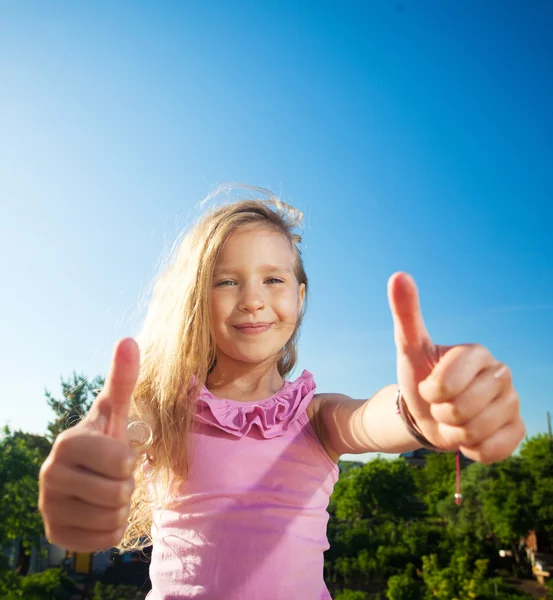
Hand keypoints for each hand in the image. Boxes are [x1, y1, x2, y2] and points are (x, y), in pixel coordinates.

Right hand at [39, 338, 139, 551]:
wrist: (86, 473)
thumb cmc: (106, 438)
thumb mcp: (115, 410)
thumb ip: (122, 378)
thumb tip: (129, 340)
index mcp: (67, 444)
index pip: (121, 463)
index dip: (129, 461)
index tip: (116, 455)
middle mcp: (49, 476)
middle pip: (118, 493)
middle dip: (126, 486)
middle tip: (113, 476)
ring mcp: (48, 508)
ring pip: (112, 518)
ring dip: (120, 507)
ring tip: (107, 491)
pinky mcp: (54, 534)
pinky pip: (104, 541)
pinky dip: (111, 529)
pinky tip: (99, 511)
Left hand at [387, 272, 524, 462]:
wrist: (430, 413)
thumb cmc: (419, 377)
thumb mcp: (409, 346)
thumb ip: (406, 312)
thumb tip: (398, 276)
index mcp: (478, 353)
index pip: (447, 384)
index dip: (431, 391)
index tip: (428, 387)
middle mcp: (502, 374)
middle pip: (461, 410)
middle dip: (441, 414)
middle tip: (440, 405)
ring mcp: (513, 402)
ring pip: (475, 432)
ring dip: (454, 433)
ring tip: (452, 419)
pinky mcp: (517, 429)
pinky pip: (492, 450)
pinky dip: (472, 450)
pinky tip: (468, 436)